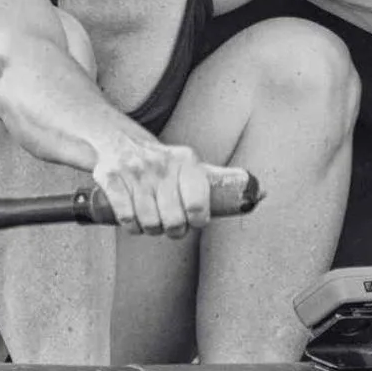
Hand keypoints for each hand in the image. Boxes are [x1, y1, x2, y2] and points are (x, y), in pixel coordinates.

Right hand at [87, 135, 238, 237]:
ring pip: (149, 222)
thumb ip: (225, 180)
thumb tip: (261, 193)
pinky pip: (125, 216)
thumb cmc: (164, 164)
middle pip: (173, 221)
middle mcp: (160, 164)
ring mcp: (134, 171)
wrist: (118, 140)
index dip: (196, 222)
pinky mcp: (110, 177)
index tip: (193, 221)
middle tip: (171, 225)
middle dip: (173, 230)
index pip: (198, 206)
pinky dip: (131, 226)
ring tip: (152, 222)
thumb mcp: (193, 166)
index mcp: (186, 161)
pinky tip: (134, 220)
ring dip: (151, 229)